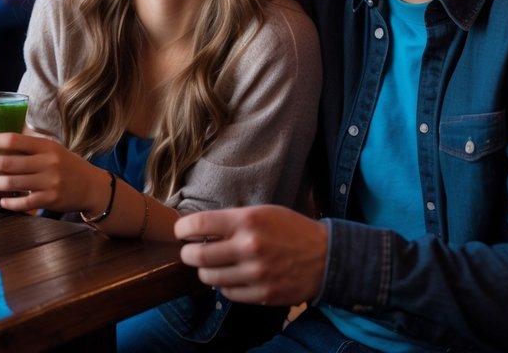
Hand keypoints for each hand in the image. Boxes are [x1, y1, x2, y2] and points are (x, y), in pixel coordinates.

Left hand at [0, 132, 110, 214]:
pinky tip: (0, 200)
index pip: (12, 140)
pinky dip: (9, 202)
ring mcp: (49, 182)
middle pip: (7, 162)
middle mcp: (47, 162)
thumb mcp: (50, 149)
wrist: (90, 186)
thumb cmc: (65, 165)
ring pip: (12, 183)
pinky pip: (24, 202)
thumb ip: (27, 147)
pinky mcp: (50, 200)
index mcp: (45, 146)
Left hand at [175, 206, 327, 305]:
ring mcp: (255, 274)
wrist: (326, 256)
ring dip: (205, 272)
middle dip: (187, 254)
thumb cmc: (290, 230)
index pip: (199, 224)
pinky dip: (224, 285)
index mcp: (247, 221)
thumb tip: (199, 229)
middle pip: (198, 256)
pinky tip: (231, 276)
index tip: (181, 232)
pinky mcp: (262, 295)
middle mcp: (249, 247)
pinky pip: (228, 293)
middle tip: (190, 252)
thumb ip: (232, 220)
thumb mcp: (262, 212)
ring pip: (209, 278)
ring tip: (211, 266)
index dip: (183, 229)